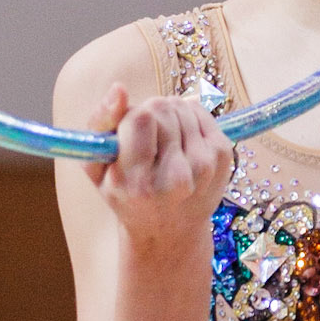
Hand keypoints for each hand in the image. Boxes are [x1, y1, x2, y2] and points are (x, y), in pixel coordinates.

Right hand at [84, 83, 233, 240]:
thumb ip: (100, 123)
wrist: (168, 232)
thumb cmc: (125, 195)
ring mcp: (204, 168)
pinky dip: (188, 116)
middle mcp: (175, 179)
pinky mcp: (223, 157)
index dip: (131, 116)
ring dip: (169, 113)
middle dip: (150, 113)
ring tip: (163, 141)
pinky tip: (181, 140)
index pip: (141, 118)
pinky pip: (201, 110)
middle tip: (146, 138)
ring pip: (182, 106)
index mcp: (137, 184)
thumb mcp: (97, 167)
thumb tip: (119, 89)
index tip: (128, 133)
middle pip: (163, 109)